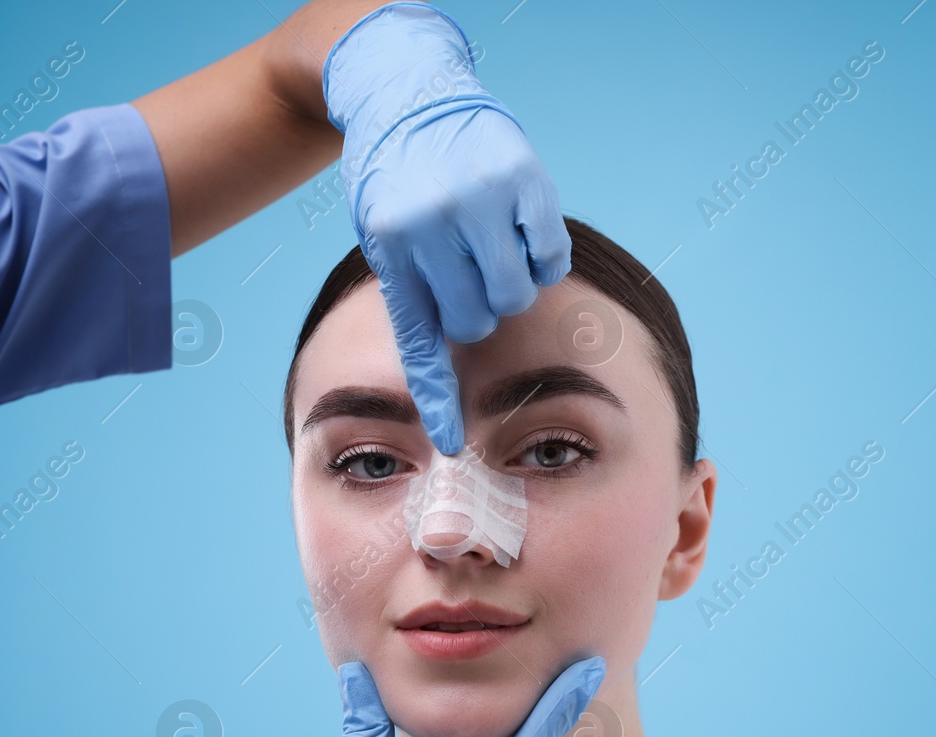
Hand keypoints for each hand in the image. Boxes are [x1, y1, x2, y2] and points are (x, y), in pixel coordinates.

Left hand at [322, 2, 570, 453]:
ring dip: (511, 283)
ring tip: (491, 251)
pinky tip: (519, 229)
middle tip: (467, 275)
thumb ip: (414, 305)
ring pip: (519, 292)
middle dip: (478, 309)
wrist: (407, 91)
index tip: (452, 446)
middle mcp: (436, 221)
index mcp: (393, 244)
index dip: (440, 400)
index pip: (423, 339)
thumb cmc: (395, 182)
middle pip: (480, 320)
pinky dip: (542, 254)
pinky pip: (552, 255)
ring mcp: (483, 198)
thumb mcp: (383, 242)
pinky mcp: (526, 180)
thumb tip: (440, 406)